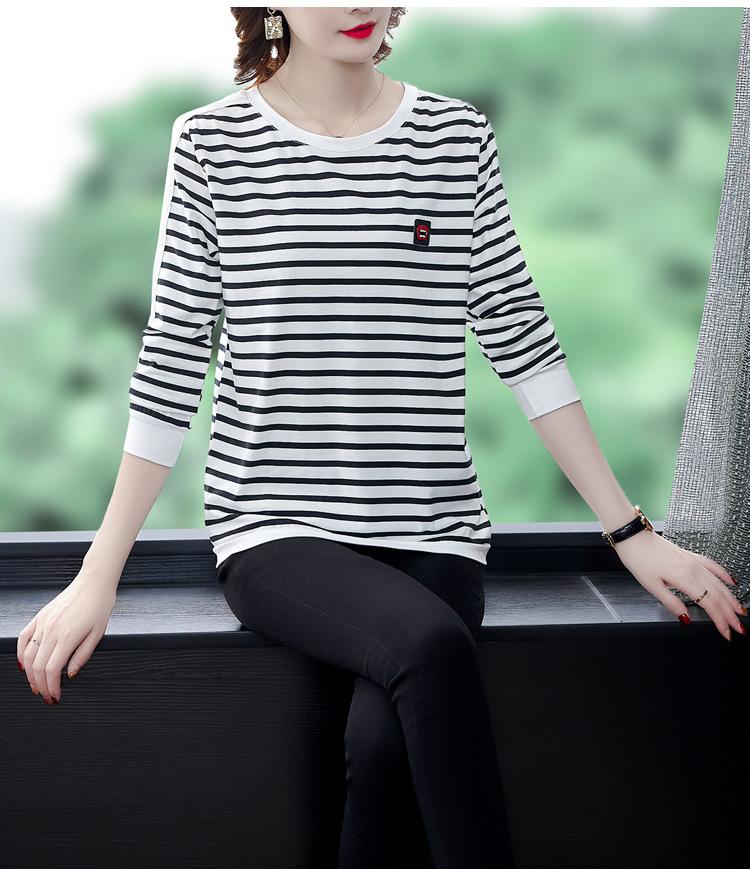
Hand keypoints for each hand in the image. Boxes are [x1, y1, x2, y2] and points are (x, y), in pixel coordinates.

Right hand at [16, 562, 117, 703]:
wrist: (94, 582)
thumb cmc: (100, 606)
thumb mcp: (98, 633)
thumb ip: (83, 656)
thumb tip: (70, 674)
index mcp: (68, 636)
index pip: (52, 670)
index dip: (52, 688)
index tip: (55, 697)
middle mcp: (51, 630)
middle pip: (38, 667)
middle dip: (41, 686)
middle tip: (46, 695)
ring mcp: (43, 623)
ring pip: (28, 655)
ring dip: (30, 674)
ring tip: (37, 685)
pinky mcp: (39, 616)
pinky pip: (23, 638)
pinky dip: (21, 653)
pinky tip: (24, 664)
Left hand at [614, 529, 746, 640]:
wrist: (633, 536)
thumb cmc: (638, 558)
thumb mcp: (651, 586)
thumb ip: (671, 603)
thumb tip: (685, 618)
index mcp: (684, 577)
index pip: (709, 604)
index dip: (720, 620)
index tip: (726, 633)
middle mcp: (692, 568)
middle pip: (718, 595)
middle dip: (730, 614)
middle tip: (739, 628)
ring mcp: (693, 561)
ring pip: (718, 582)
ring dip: (731, 599)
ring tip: (740, 611)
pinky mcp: (690, 555)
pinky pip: (713, 566)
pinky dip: (724, 575)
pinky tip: (731, 582)